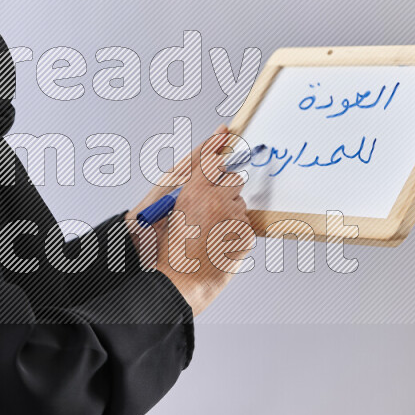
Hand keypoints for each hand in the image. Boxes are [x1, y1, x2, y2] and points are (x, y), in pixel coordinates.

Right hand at [125, 125, 253, 315]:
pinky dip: (236, 230)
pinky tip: (220, 241)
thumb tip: (203, 174)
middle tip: (212, 206)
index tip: (224, 133)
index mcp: (193, 192)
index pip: (211, 160)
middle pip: (232, 178)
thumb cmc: (171, 251)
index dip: (216, 148)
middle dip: (225, 188)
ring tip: (211, 230)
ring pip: (239, 202)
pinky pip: (244, 222)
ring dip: (230, 211)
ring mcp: (233, 217)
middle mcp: (215, 200)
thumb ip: (187, 190)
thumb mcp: (169, 213)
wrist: (184, 281)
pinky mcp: (245, 233)